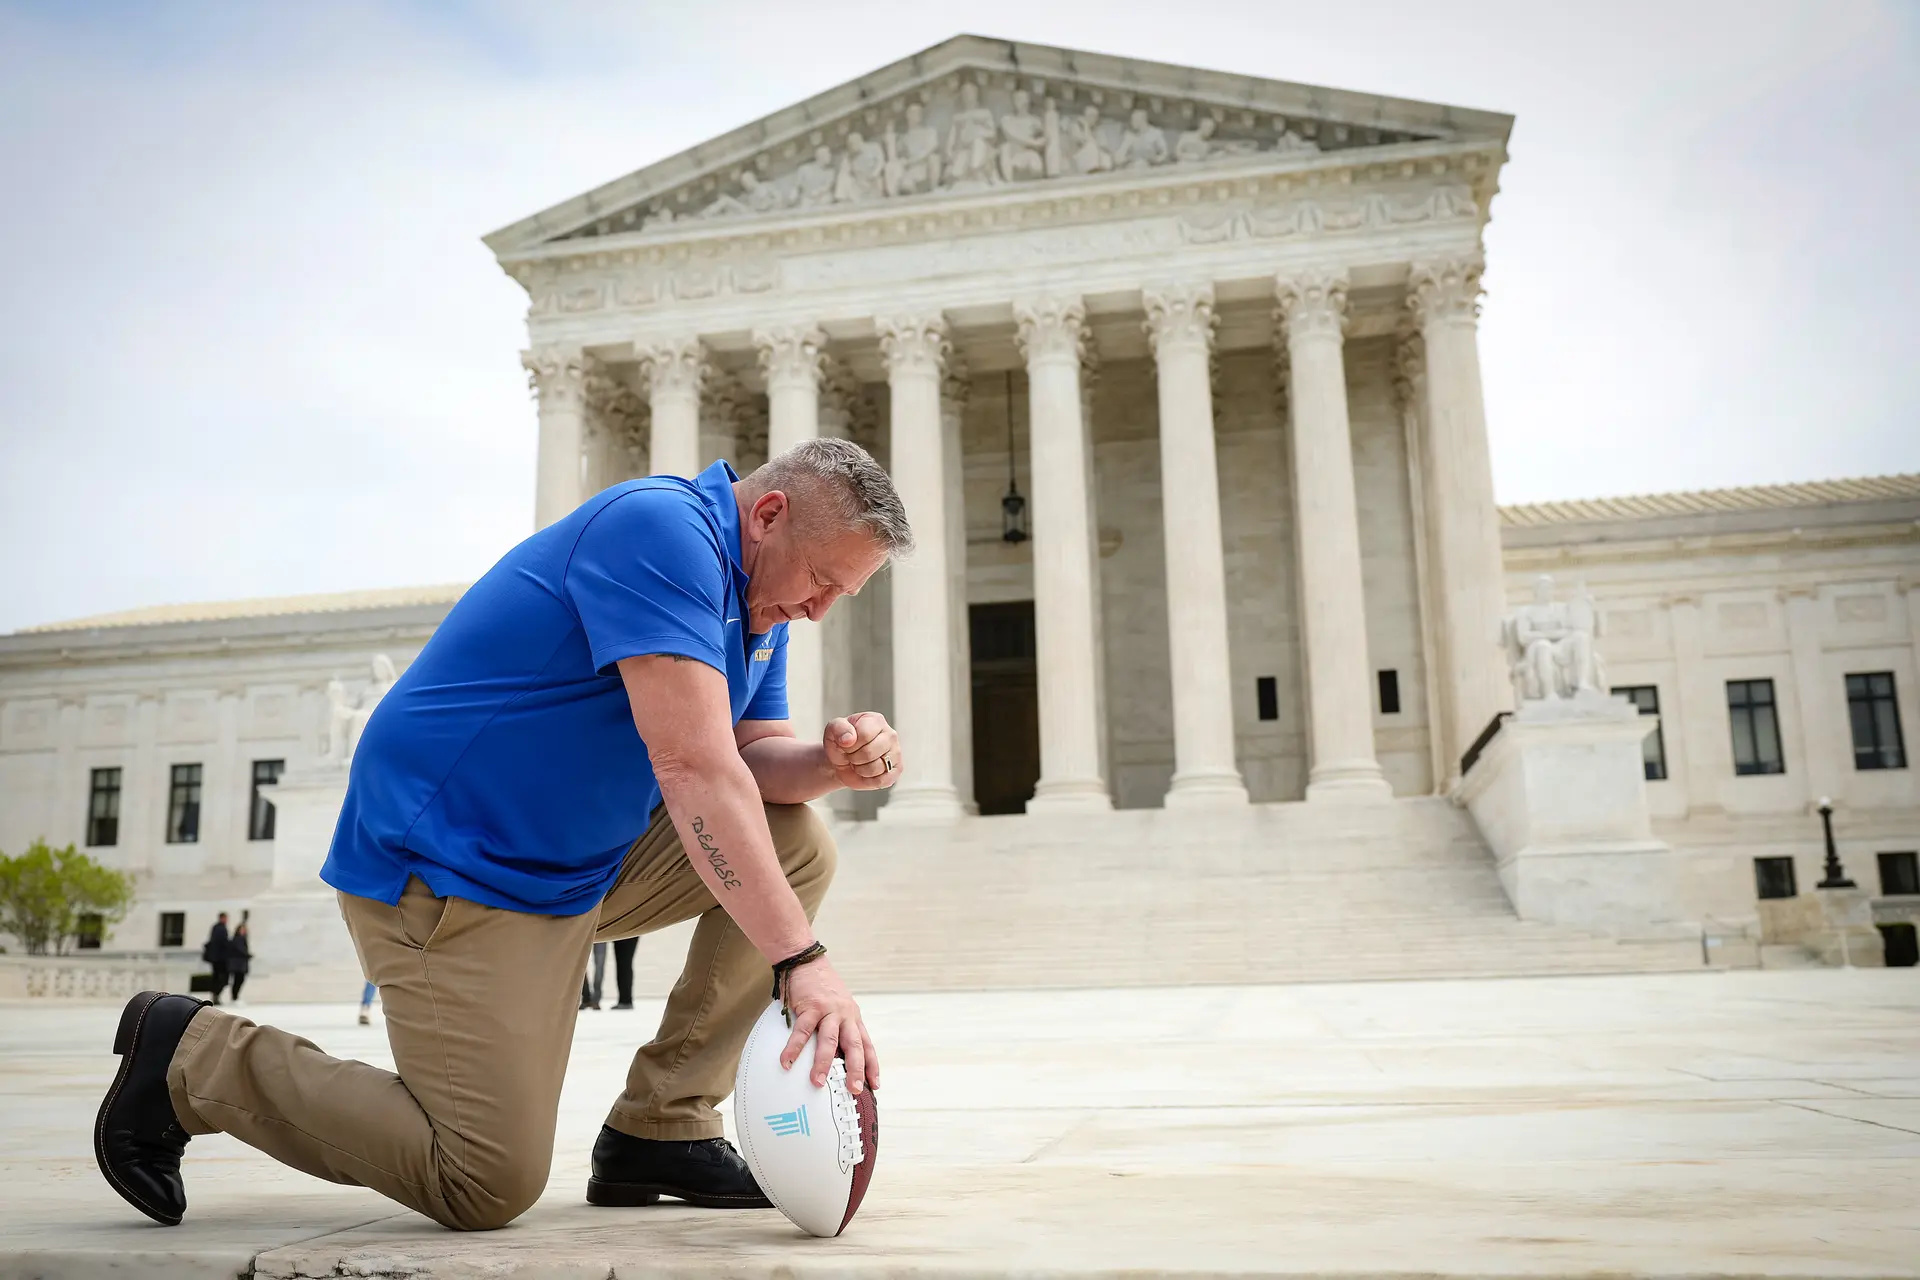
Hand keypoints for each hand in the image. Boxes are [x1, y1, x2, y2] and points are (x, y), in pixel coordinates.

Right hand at [780, 956, 879, 1093]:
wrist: (807, 961)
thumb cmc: (821, 986)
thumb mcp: (838, 1006)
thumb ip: (838, 1027)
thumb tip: (833, 1056)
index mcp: (853, 1018)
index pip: (866, 1045)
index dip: (871, 1065)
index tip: (875, 1085)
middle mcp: (845, 1015)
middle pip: (854, 1046)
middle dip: (855, 1070)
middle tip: (854, 1090)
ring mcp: (828, 1010)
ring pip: (829, 1041)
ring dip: (823, 1064)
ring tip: (817, 1082)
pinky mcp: (810, 1006)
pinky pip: (802, 1031)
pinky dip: (794, 1048)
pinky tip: (786, 1062)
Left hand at [823, 711, 900, 791]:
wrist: (842, 761)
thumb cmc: (840, 743)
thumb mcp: (832, 731)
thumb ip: (838, 728)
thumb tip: (849, 739)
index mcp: (876, 720)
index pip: (865, 734)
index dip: (850, 744)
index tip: (846, 744)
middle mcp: (890, 734)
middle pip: (870, 753)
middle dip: (854, 758)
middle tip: (851, 755)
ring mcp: (896, 752)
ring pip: (875, 768)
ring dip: (860, 769)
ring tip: (858, 762)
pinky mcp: (897, 770)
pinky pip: (881, 780)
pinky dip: (867, 780)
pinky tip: (865, 772)